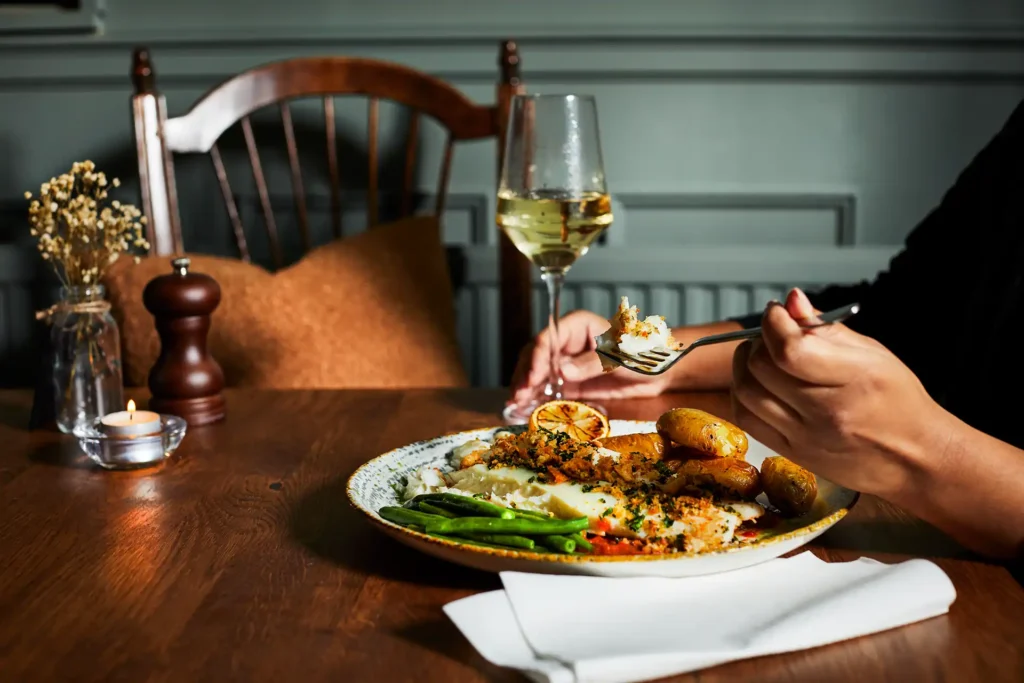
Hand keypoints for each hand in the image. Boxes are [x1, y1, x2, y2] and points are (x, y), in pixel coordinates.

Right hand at [508, 310, 671, 405]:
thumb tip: (563, 371)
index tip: (532, 378)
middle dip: (525, 376)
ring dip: (525, 390)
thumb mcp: (619, 355)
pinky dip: (537, 400)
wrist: (659, 371)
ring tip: (516, 406)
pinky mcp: (570, 384)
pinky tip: (526, 411)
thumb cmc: (643, 352)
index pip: (548, 339)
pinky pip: (548, 391)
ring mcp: (566, 364)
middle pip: (536, 357)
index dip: (536, 359)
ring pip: (537, 375)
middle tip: (518, 397)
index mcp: (576, 326)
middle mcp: (566, 343)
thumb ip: (591, 363)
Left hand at [730, 288, 953, 497]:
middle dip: (758, 341)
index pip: (790, 350)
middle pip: (762, 367)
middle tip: (772, 336)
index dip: (773, 323)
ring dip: (745, 367)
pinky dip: (743, 395)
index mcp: (854, 378)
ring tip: (762, 358)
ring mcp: (806, 437)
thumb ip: (826, 328)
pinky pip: (746, 419)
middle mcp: (827, 411)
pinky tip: (758, 384)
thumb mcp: (873, 354)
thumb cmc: (898, 400)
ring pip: (747, 392)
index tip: (776, 312)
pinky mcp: (792, 454)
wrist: (915, 458)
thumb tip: (790, 301)